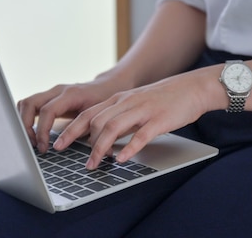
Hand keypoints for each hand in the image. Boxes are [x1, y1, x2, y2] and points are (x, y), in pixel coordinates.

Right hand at [17, 79, 121, 152]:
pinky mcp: (48, 98)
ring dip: (23, 123)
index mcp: (70, 94)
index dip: (42, 130)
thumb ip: (86, 130)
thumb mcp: (97, 117)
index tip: (44, 147)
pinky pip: (29, 105)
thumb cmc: (103, 102)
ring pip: (25, 103)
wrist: (106, 88)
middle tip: (33, 145)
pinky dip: (26, 119)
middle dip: (26, 127)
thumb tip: (80, 150)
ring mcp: (51, 93)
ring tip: (32, 141)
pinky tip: (32, 134)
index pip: (47, 111)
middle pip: (29, 104)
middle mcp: (57, 91)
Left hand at [53, 68, 217, 169]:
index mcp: (119, 99)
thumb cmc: (164, 99)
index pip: (88, 114)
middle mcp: (127, 103)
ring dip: (100, 148)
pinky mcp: (159, 120)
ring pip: (113, 128)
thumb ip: (119, 118)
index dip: (70, 129)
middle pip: (95, 121)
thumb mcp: (136, 104)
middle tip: (75, 159)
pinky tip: (121, 160)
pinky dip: (128, 148)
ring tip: (94, 164)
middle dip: (80, 142)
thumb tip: (100, 139)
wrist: (193, 87)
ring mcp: (143, 110)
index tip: (58, 144)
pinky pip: (140, 135)